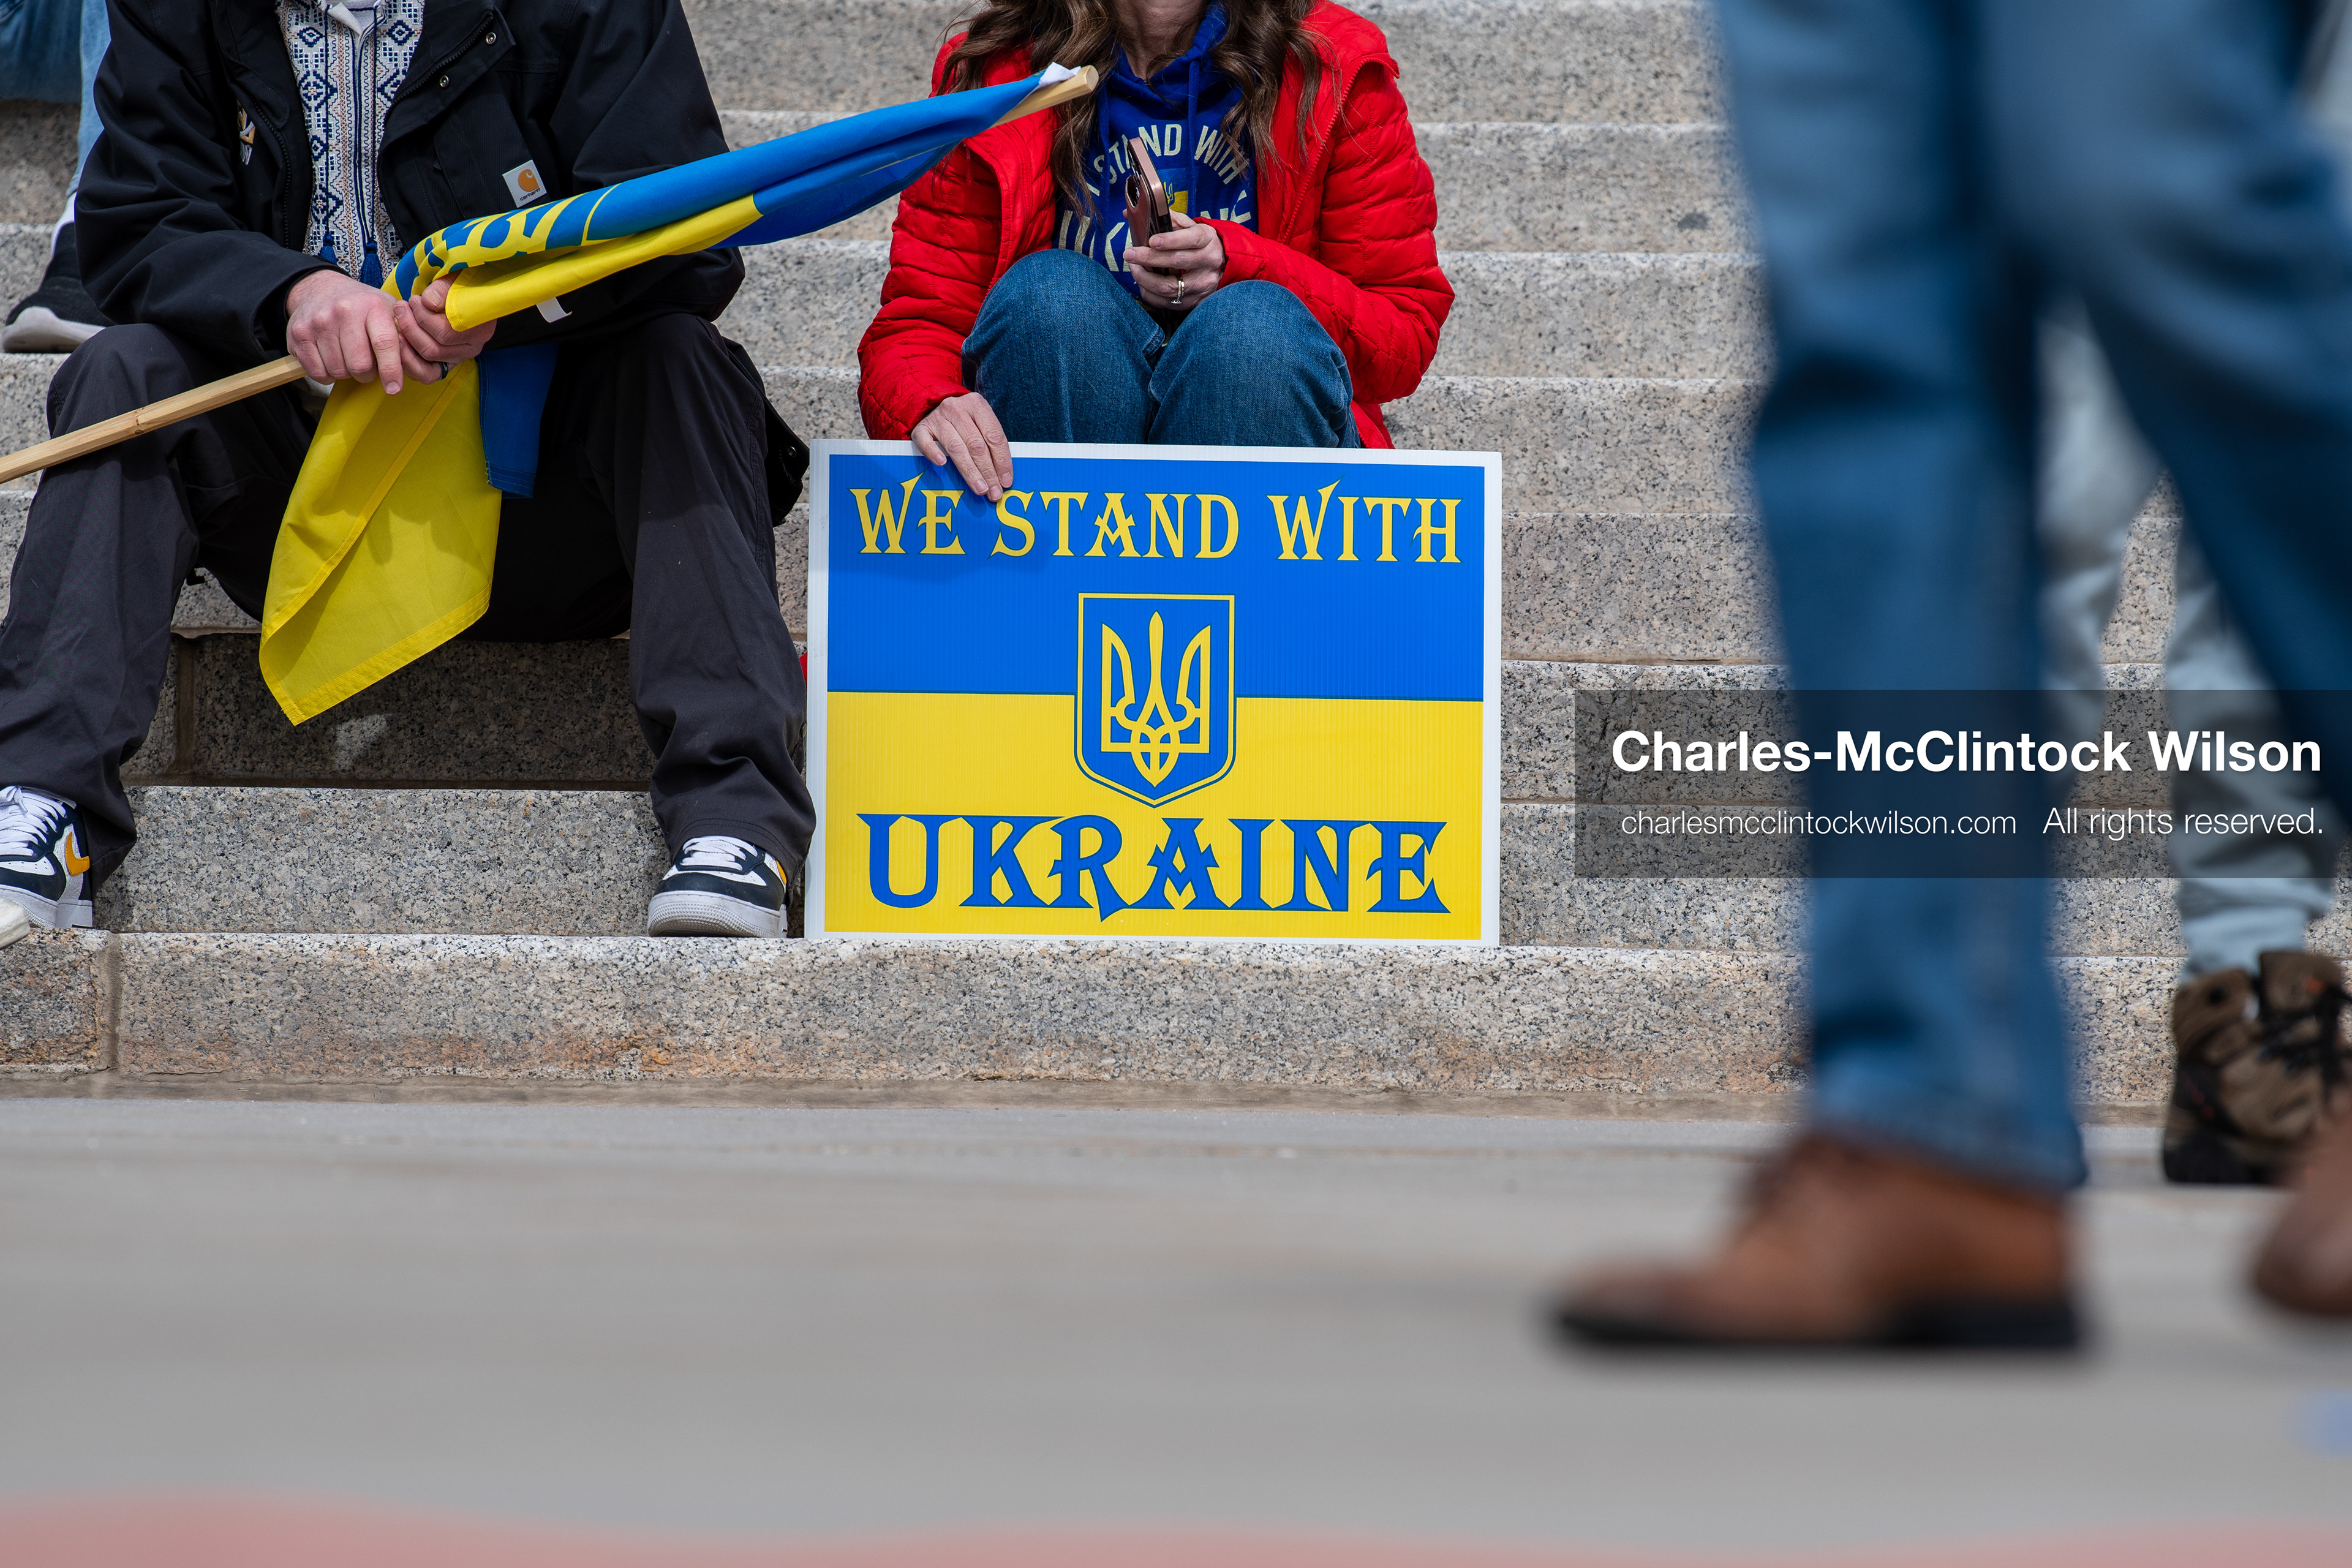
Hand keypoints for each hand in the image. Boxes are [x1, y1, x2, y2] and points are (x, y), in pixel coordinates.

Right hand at [285, 271, 495, 395]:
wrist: (317, 288)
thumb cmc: (361, 307)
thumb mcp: (387, 311)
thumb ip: (404, 337)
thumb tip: (427, 368)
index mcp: (373, 307)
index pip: (385, 345)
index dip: (392, 371)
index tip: (394, 389)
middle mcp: (344, 312)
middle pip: (360, 366)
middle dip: (367, 374)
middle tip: (366, 365)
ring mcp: (319, 323)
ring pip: (339, 372)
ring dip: (346, 373)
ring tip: (348, 357)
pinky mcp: (298, 335)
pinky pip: (318, 372)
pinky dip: (327, 374)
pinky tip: (330, 358)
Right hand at [911, 390, 1011, 500]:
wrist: (933, 405)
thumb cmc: (963, 420)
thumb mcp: (980, 423)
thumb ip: (991, 443)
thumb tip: (1003, 476)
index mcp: (977, 404)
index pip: (994, 436)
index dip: (1002, 460)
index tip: (1006, 481)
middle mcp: (957, 408)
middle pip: (976, 445)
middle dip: (988, 471)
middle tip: (994, 492)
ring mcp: (937, 417)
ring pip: (956, 447)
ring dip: (970, 471)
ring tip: (980, 488)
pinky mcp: (921, 428)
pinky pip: (926, 442)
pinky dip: (934, 453)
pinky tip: (942, 464)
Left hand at [1123, 211, 1225, 311]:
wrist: (1221, 266)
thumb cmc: (1199, 243)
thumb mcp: (1190, 227)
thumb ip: (1166, 219)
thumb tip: (1134, 214)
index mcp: (1207, 240)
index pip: (1191, 239)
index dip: (1170, 240)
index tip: (1151, 240)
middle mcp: (1208, 262)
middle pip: (1177, 262)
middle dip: (1149, 258)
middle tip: (1129, 254)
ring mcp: (1202, 285)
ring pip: (1170, 287)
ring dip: (1145, 279)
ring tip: (1133, 267)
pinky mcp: (1194, 301)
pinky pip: (1167, 302)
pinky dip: (1150, 293)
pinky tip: (1142, 283)